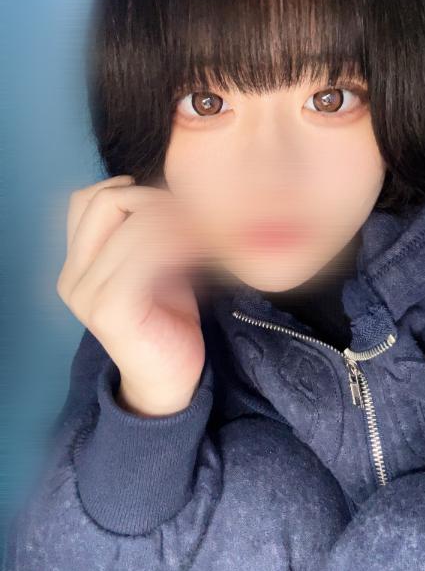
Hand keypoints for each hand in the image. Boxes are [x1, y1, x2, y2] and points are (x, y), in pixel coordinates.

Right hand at [56, 175, 207, 415]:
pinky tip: (202, 251)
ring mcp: (87, 293)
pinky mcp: (112, 308)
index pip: (88, 198)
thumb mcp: (150, 268)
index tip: (172, 207)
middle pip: (107, 202)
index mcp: (76, 264)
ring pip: (132, 224)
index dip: (133, 191)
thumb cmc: (166, 319)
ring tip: (206, 234)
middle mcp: (72, 276)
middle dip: (155, 199)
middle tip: (194, 218)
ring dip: (176, 221)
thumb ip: (140, 235)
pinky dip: (180, 242)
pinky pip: (146, 252)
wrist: (170, 379)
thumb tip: (161, 192)